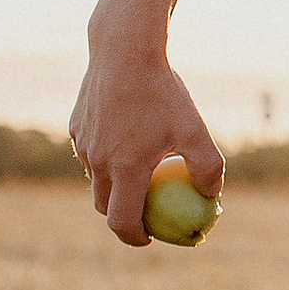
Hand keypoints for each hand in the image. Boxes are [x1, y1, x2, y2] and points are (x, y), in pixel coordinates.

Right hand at [70, 36, 225, 247]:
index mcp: (124, 169)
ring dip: (114, 186)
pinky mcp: (75, 127)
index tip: (152, 238)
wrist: (124, 50)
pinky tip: (128, 141)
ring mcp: (82, 145)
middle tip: (146, 214)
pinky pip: (90, 153)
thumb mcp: (195, 129)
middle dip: (122, 217)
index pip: (122, 222)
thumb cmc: (163, 91)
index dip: (136, 238)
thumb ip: (208, 167)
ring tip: (139, 176)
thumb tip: (213, 196)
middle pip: (104, 205)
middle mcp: (97, 162)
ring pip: (96, 178)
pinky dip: (106, 158)